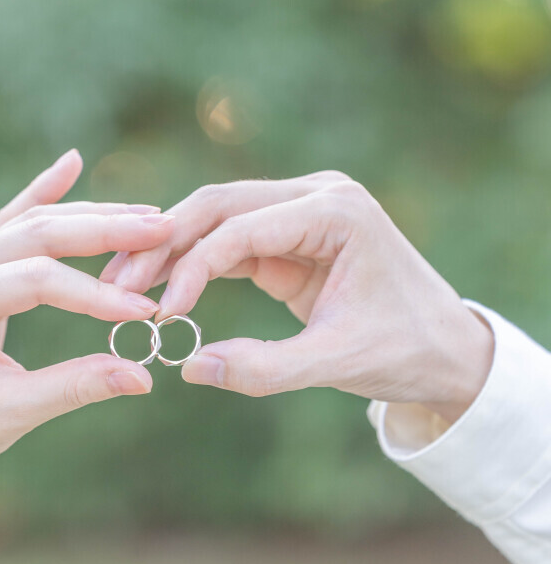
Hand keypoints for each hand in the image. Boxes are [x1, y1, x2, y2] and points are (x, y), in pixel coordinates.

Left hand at [0, 151, 172, 516]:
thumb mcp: (15, 413)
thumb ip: (79, 386)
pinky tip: (72, 164)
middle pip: (38, 234)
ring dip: (89, 217)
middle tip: (163, 227)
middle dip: (105, 230)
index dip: (97, 293)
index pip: (39, 280)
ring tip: (147, 215)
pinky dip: (44, 197)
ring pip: (31, 225)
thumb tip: (145, 376)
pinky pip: (12, 227)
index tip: (148, 311)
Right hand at [101, 172, 493, 421]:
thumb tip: (189, 367)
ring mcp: (301, 210)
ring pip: (216, 218)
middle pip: (219, 205)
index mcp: (336, 211)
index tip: (159, 315)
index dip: (192, 268)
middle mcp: (316, 195)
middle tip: (115, 282)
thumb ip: (265, 369)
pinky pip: (229, 241)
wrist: (446, 350)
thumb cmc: (404, 351)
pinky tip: (157, 288)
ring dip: (170, 250)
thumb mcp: (337, 363)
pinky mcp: (289, 235)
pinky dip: (193, 263)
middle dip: (164, 244)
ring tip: (122, 285)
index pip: (241, 228)